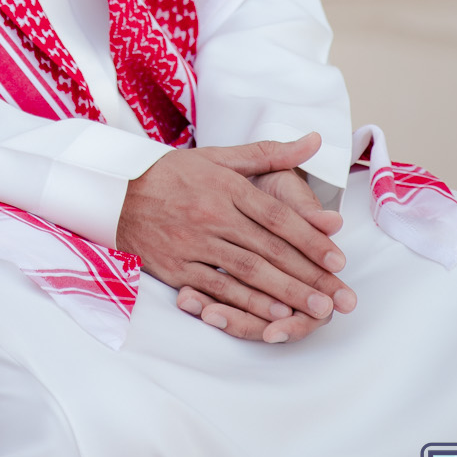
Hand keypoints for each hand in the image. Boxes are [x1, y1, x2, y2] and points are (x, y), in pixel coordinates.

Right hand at [117, 133, 356, 344]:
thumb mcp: (220, 157)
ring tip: (316, 310)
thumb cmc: (174, 174)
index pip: (277, 216)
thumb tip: (314, 140)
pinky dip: (246, 303)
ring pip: (247, 271)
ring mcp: (194, 243)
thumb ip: (270, 153)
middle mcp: (213, 214)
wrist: (116, 193)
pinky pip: (217, 288)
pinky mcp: (177, 268)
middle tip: (339, 298)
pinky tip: (272, 315)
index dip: (310, 239)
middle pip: (268, 248)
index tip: (339, 260)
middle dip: (308, 275)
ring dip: (285, 293)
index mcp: (226, 186)